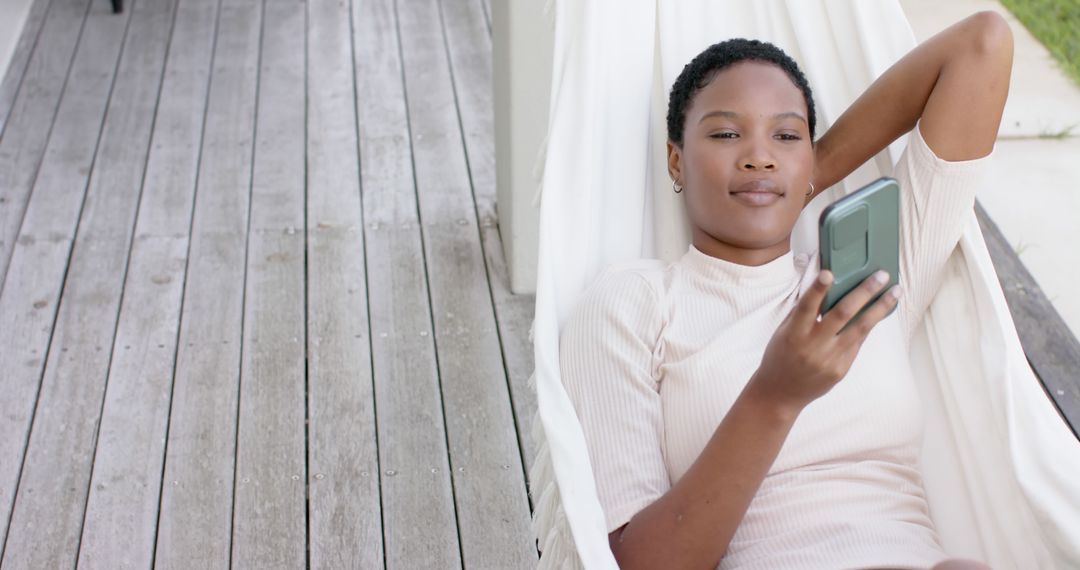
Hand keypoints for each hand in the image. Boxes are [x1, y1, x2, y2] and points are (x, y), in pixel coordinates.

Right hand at [748, 269, 900, 414]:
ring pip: (860, 328)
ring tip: (895, 292)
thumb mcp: (783, 333)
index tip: (829, 273)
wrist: (781, 394)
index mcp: (794, 334)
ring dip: (880, 308)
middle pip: (843, 314)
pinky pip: (857, 343)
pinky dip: (868, 325)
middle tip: (881, 275)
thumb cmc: (779, 357)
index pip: (806, 307)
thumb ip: (801, 312)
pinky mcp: (841, 369)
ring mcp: (830, 359)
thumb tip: (824, 287)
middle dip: (864, 292)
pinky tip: (880, 312)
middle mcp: (813, 346)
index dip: (817, 290)